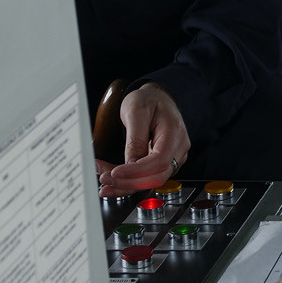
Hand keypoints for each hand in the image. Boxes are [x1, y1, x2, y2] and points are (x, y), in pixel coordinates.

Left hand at [97, 82, 191, 196]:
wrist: (155, 98)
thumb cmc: (148, 100)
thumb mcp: (136, 111)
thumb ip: (135, 138)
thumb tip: (131, 163)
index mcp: (174, 133)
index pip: (159, 161)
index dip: (137, 171)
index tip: (115, 173)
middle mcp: (178, 149)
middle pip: (156, 176)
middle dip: (128, 183)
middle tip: (104, 180)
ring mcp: (172, 157)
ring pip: (150, 181)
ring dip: (125, 184)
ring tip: (104, 180)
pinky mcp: (162, 163)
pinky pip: (146, 176)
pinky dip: (128, 180)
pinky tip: (113, 178)